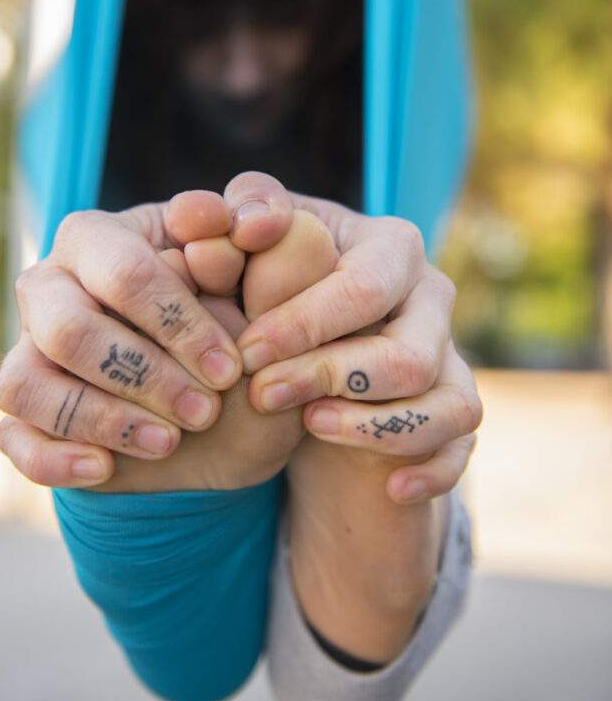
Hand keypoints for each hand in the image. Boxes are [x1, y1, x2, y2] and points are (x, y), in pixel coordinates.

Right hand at [0, 195, 289, 488]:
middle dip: (142, 376)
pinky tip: (105, 467)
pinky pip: (13, 437)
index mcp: (103, 238)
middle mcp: (52, 288)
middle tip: (205, 410)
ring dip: (103, 418)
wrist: (235, 408)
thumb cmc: (245, 320)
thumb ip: (263, 227)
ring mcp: (31, 351)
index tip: (232, 369)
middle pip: (67, 329)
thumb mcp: (270, 273)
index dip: (178, 323)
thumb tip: (244, 222)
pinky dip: (54, 457)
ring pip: (26, 384)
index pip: (125, 272)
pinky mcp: (28, 414)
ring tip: (169, 441)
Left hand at [221, 173, 482, 502]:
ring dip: (374, 427)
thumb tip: (250, 224)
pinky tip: (389, 487)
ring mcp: (450, 354)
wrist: (299, 335)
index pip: (364, 289)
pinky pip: (460, 448)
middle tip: (261, 393)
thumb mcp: (249, 237)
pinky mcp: (452, 407)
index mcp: (391, 246)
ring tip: (310, 425)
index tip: (245, 352)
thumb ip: (240, 214)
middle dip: (330, 378)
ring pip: (446, 405)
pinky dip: (431, 471)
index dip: (304, 325)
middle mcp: (432, 298)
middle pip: (409, 354)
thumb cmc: (270, 274)